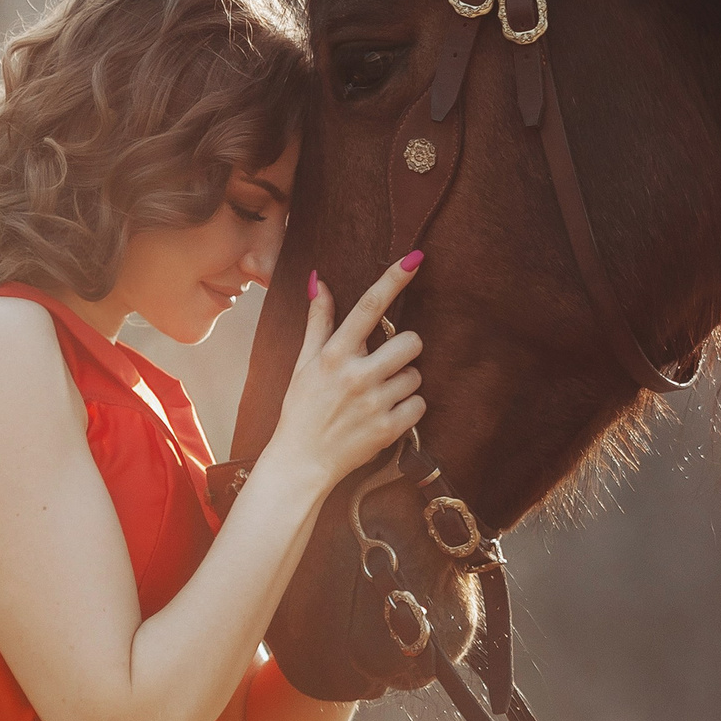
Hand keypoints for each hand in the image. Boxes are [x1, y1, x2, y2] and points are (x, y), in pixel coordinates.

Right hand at [264, 255, 426, 491]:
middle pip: (410, 342)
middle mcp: (356, 375)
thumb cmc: (301, 409)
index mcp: (334, 354)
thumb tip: (320, 280)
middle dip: (405, 350)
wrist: (301, 462)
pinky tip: (386, 414)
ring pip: (416, 375)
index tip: (415, 258)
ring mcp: (373, 403)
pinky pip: (419, 405)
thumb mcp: (303, 363)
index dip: (394, 279)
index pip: (369, 307)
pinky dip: (409, 409)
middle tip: (387, 363)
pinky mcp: (388, 429)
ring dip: (404, 382)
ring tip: (379, 395)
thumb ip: (318, 322)